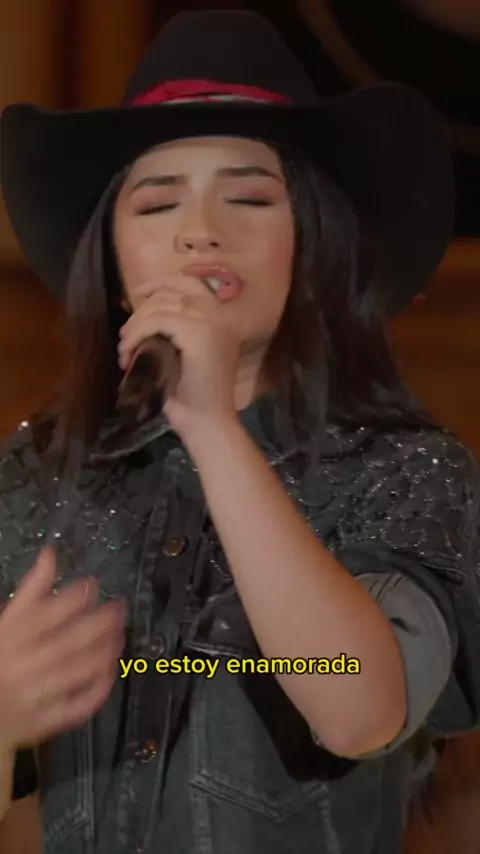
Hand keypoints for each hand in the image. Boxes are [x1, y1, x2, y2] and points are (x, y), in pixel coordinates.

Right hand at [0, 547, 124, 749]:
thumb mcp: (4, 620)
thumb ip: (30, 589)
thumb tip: (50, 554)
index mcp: (12, 636)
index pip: (50, 612)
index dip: (76, 596)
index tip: (93, 584)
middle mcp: (26, 663)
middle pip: (73, 640)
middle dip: (103, 621)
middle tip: (119, 608)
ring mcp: (38, 693)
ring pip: (81, 670)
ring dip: (107, 650)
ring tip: (120, 635)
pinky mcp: (46, 719)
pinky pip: (80, 703)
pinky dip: (100, 686)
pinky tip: (111, 670)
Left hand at [117, 275, 239, 437]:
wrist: (207, 422)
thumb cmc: (194, 396)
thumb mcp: (184, 353)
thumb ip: (175, 329)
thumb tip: (145, 311)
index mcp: (223, 318)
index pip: (191, 282)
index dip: (162, 282)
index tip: (138, 293)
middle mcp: (220, 315)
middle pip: (172, 292)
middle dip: (142, 310)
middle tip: (125, 337)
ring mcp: (212, 323)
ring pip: (161, 307)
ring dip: (135, 326)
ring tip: (124, 349)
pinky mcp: (198, 334)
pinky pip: (157, 321)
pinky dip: (137, 334)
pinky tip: (128, 351)